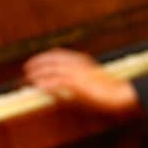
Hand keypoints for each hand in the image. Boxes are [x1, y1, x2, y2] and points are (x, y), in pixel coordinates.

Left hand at [23, 48, 138, 116]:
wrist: (120, 93)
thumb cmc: (111, 90)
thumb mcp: (93, 80)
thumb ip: (80, 78)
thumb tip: (70, 84)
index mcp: (82, 60)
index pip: (59, 53)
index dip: (45, 56)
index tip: (36, 60)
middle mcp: (78, 63)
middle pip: (51, 59)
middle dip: (37, 62)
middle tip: (27, 68)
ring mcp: (76, 72)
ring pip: (50, 69)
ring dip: (37, 73)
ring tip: (28, 77)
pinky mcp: (76, 83)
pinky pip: (55, 82)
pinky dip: (45, 83)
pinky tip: (39, 86)